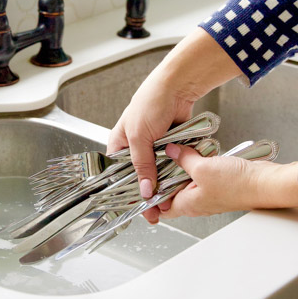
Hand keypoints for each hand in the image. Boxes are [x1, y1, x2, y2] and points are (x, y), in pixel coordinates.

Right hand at [107, 28, 242, 200]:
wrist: (178, 87)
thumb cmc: (150, 102)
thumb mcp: (140, 138)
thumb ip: (142, 165)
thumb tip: (145, 190)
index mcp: (119, 144)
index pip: (119, 175)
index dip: (128, 192)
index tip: (138, 208)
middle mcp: (135, 147)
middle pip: (140, 177)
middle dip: (148, 194)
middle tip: (156, 211)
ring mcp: (154, 147)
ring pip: (158, 173)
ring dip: (164, 186)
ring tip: (169, 202)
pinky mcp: (171, 145)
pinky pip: (173, 164)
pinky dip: (176, 174)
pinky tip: (178, 187)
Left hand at [153, 143, 297, 222]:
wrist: (265, 182)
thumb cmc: (238, 185)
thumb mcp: (202, 168)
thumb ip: (183, 159)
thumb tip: (171, 151)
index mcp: (188, 204)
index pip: (161, 206)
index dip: (150, 195)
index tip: (142, 180)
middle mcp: (197, 200)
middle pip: (172, 189)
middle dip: (165, 174)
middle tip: (157, 158)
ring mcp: (208, 191)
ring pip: (187, 179)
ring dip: (182, 165)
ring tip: (176, 150)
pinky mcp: (219, 182)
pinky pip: (201, 172)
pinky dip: (197, 161)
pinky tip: (196, 150)